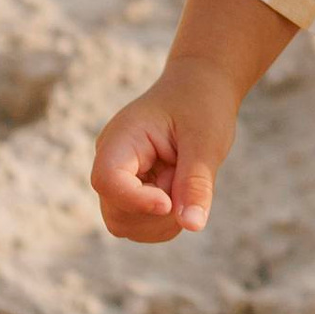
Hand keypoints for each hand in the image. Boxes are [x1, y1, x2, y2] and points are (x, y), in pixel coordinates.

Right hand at [89, 62, 242, 241]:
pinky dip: (166, 221)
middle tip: (186, 182)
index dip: (137, 201)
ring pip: (128, 225)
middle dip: (156, 214)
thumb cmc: (202, 105)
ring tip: (184, 180)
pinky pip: (143, 226)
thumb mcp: (206, 141)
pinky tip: (181, 190)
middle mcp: (111, 162)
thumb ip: (196, 183)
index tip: (169, 202)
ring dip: (164, 219)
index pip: (108, 181)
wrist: (199, 87)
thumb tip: (193, 225)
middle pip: (116, 214)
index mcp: (121, 139)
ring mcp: (120, 180)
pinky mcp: (132, 193)